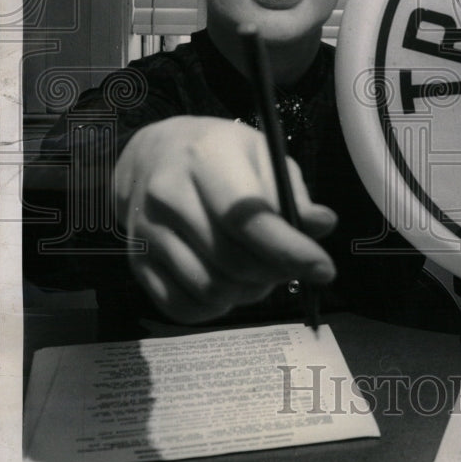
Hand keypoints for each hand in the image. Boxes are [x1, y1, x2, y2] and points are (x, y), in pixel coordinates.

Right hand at [114, 116, 336, 322]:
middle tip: (291, 266)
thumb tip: (321, 226)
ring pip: (209, 289)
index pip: (248, 219)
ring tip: (260, 273)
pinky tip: (228, 284)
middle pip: (233, 260)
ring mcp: (147, 231)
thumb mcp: (262, 154)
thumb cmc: (219, 153)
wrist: (152, 154)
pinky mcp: (136, 262)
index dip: (289, 250)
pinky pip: (181, 306)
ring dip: (247, 292)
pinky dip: (214, 307)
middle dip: (275, 273)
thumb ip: (292, 192)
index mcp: (206, 158)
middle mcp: (169, 194)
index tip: (324, 269)